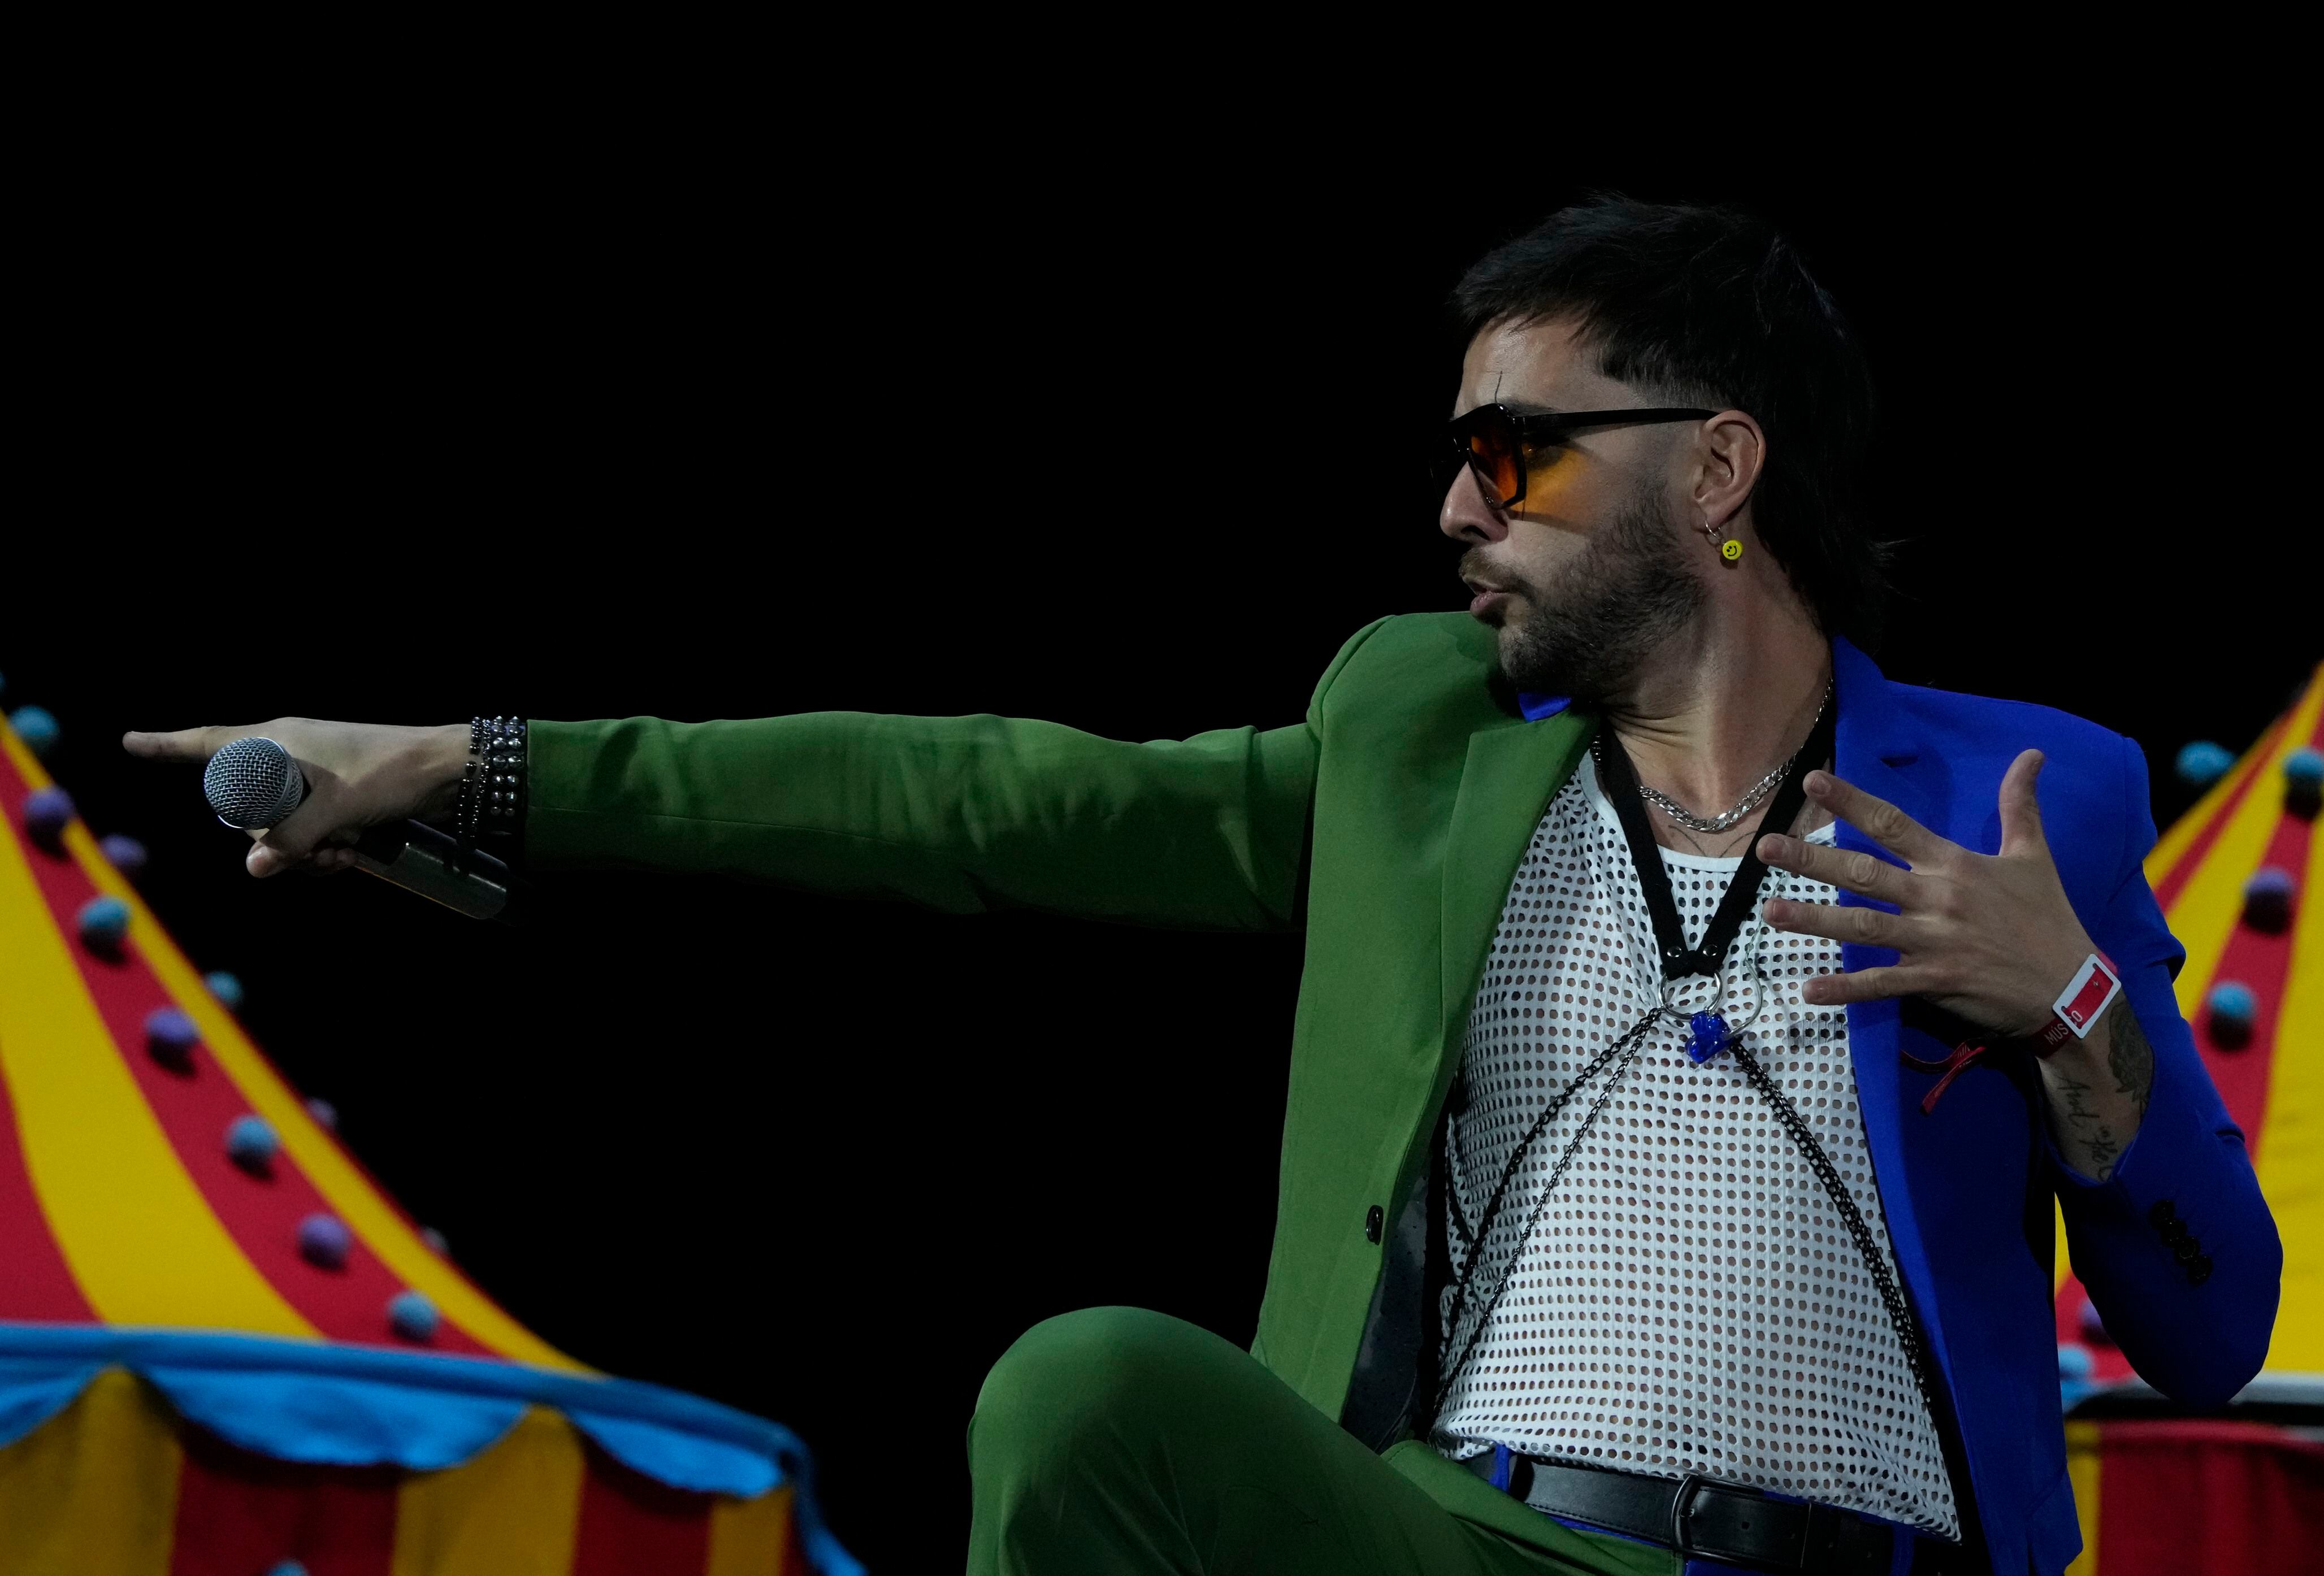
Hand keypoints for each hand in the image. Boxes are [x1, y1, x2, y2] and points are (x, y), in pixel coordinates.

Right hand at [123, 719, 468, 878]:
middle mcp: (289, 756)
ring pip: (281, 829)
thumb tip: (254, 869)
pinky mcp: (335, 801)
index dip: (168, 746)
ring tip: (343, 850)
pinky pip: (308, 834)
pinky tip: (354, 853)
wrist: (450, 771)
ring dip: (305, 851)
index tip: (131, 742)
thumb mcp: (337, 809)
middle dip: (272, 841)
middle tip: (317, 848)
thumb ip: (291, 840)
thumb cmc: (391, 773)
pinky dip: (324, 850)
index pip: (209, 743)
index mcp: (279, 740)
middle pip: (247, 809)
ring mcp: (312, 780)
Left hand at [1755, 750, 2092, 1037]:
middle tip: (1765, 849)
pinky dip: (1846, 989)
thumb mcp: (2034, 856)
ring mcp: (1934, 942)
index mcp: (1954, 864)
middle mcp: (1937, 898)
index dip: (1853, 801)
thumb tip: (2032, 753)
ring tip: (1769, 913)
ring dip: (1815, 921)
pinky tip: (1808, 989)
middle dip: (1813, 861)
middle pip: (1864, 873)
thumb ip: (2021, 804)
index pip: (1893, 824)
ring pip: (1864, 927)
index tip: (1812, 781)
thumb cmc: (2048, 919)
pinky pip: (1882, 984)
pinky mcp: (1936, 981)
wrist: (2073, 988)